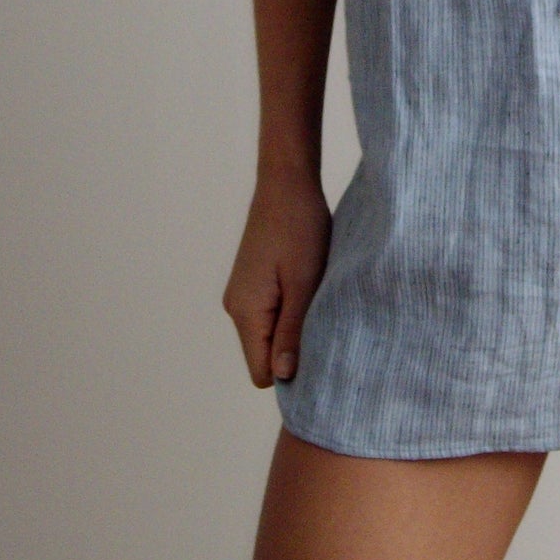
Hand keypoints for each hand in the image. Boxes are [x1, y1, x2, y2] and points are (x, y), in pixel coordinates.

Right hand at [222, 164, 331, 387]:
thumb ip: (292, 331)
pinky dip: (291, 310)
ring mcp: (243, 294)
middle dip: (294, 348)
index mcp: (246, 312)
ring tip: (316, 296)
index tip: (319, 348)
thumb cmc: (300, 227)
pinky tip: (308, 286)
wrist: (287, 182)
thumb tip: (284, 376)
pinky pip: (271, 314)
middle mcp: (236, 307)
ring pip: (270, 334)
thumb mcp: (304, 282)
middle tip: (323, 319)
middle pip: (265, 355)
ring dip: (295, 326)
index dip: (291, 370)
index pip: (262, 371)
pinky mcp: (252, 283)